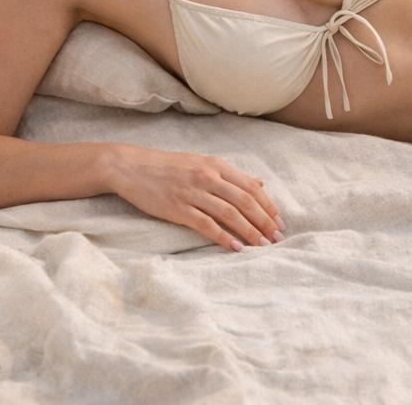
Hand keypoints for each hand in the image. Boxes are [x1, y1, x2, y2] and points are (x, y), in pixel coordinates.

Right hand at [108, 146, 284, 251]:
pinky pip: (206, 225)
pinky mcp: (178, 208)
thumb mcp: (203, 163)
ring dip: (249, 231)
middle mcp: (208, 177)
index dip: (268, 206)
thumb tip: (260, 183)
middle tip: (278, 238)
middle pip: (245, 201)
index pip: (251, 187)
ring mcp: (193, 193)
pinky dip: (223, 237)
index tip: (280, 222)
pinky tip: (236, 248)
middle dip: (264, 221)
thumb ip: (231, 175)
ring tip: (263, 246)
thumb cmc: (169, 166)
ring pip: (229, 214)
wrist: (131, 167)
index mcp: (217, 166)